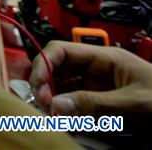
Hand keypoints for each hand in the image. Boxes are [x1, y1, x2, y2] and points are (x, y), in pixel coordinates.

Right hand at [30, 40, 151, 115]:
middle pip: (58, 69)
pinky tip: (63, 121)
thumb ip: (95, 103)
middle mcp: (96, 69)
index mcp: (104, 58)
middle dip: (45, 84)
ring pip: (63, 87)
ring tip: (50, 116)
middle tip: (43, 105)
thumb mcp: (133, 101)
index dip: (44, 64)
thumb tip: (56, 105)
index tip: (39, 86)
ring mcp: (97, 86)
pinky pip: (74, 104)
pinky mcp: (100, 103)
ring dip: (53, 100)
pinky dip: (65, 112)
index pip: (62, 50)